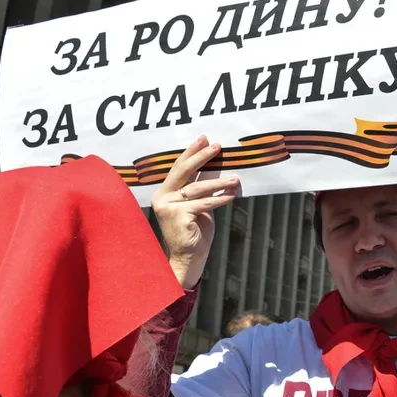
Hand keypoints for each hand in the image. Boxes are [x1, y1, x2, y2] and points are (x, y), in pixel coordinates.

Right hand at [151, 136, 239, 288]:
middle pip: (183, 171)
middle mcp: (161, 197)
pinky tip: (231, 196)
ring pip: (197, 189)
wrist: (188, 257)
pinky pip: (203, 204)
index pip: (178, 168)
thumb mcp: (199, 205)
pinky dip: (219, 200)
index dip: (191, 153)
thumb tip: (213, 167)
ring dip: (218, 182)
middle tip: (216, 147)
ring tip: (235, 179)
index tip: (204, 139)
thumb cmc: (195, 232)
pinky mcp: (178, 216)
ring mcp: (167, 206)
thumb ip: (201, 188)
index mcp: (164, 192)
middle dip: (201, 157)